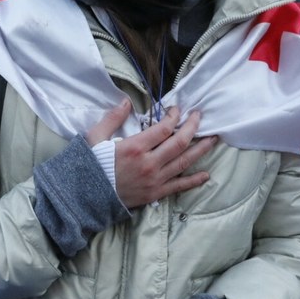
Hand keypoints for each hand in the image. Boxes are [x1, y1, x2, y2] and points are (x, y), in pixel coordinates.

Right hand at [86, 100, 215, 208]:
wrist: (86, 197)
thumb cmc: (91, 165)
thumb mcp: (95, 137)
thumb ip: (112, 118)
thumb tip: (126, 101)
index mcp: (135, 146)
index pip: (164, 127)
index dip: (175, 116)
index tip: (178, 110)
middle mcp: (149, 162)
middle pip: (180, 142)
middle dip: (193, 127)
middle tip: (200, 117)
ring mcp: (155, 179)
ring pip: (184, 161)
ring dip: (201, 149)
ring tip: (213, 139)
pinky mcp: (156, 193)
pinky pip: (180, 186)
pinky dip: (194, 180)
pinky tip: (206, 174)